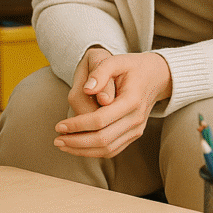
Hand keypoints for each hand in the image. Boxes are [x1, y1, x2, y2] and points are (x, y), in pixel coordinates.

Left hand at [54, 52, 172, 158]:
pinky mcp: (133, 134)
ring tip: (63, 145)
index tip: (59, 125)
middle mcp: (136, 119)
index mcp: (131, 101)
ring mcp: (137, 129)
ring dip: (83, 150)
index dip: (77, 125)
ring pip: (108, 149)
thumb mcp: (115, 61)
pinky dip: (94, 152)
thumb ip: (100, 72)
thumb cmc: (131, 66)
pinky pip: (113, 149)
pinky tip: (77, 147)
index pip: (100, 120)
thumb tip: (87, 89)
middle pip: (103, 139)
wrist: (156, 76)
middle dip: (77, 142)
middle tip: (57, 140)